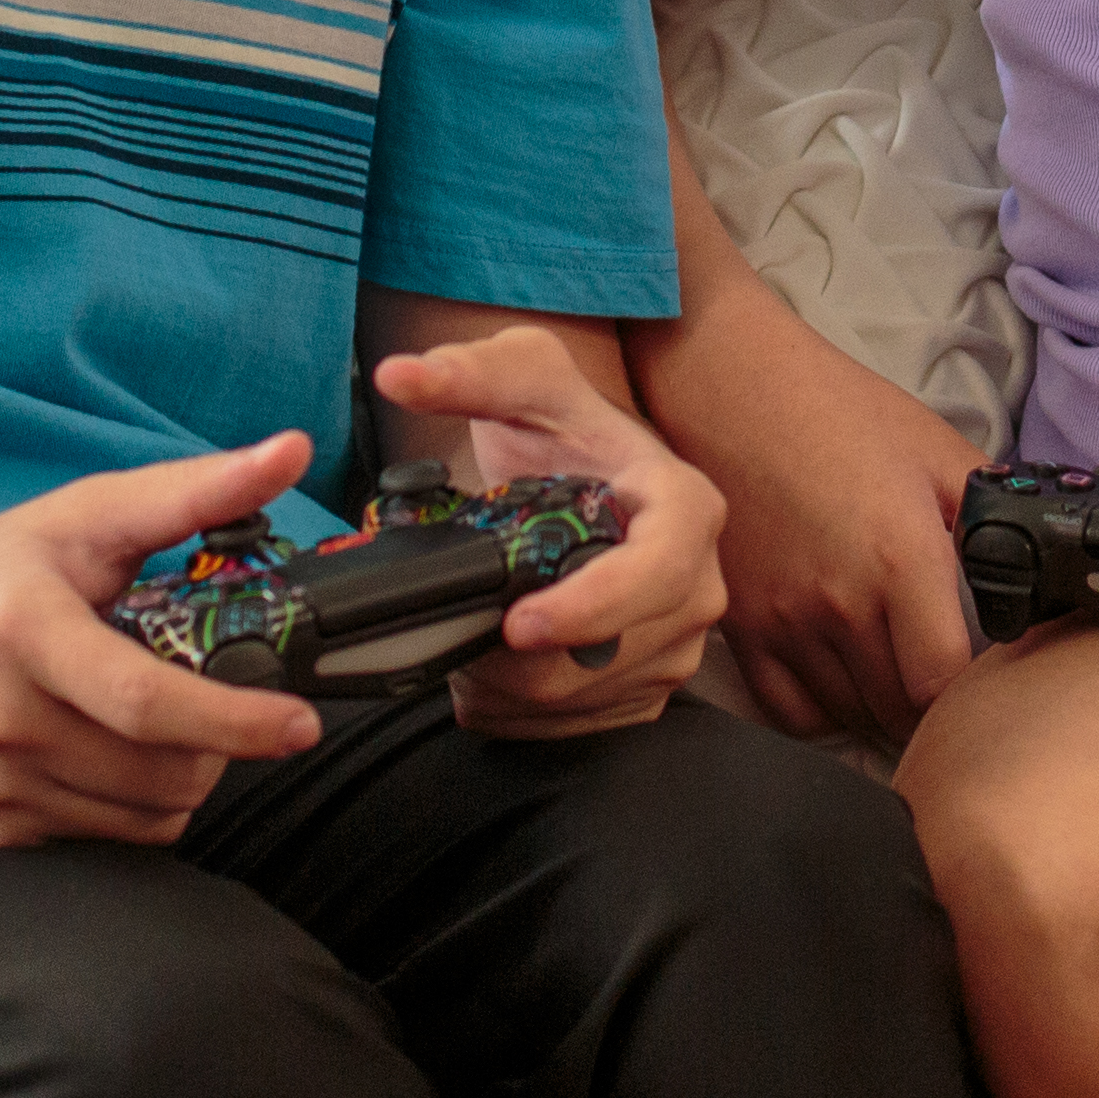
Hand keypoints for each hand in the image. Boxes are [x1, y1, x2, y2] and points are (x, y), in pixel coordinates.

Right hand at [0, 434, 331, 846]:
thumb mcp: (77, 519)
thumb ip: (191, 492)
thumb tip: (291, 451)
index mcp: (21, 630)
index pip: (146, 701)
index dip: (237, 720)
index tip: (300, 723)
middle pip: (160, 770)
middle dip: (218, 745)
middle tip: (212, 699)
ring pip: (143, 818)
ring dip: (180, 779)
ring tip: (154, 724)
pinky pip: (101, 840)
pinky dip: (128, 806)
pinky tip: (101, 753)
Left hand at [371, 325, 728, 738]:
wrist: (583, 477)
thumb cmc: (560, 431)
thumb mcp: (521, 380)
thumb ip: (464, 372)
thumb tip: (400, 377)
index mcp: (687, 509)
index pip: (656, 574)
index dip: (590, 607)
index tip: (517, 623)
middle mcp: (698, 586)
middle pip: (608, 654)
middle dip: (520, 657)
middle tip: (459, 628)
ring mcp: (677, 647)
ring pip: (583, 698)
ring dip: (511, 684)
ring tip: (470, 633)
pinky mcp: (644, 691)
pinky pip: (573, 725)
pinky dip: (517, 709)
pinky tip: (491, 663)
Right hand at [631, 284, 978, 750]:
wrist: (731, 387)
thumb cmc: (835, 410)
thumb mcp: (934, 447)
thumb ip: (989, 510)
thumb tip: (1034, 559)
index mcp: (901, 558)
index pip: (942, 681)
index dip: (970, 692)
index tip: (982, 678)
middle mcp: (841, 602)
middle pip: (897, 709)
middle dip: (930, 704)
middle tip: (943, 676)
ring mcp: (785, 620)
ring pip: (847, 714)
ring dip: (880, 706)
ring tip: (898, 676)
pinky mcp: (742, 625)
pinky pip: (790, 710)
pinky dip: (823, 712)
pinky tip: (845, 681)